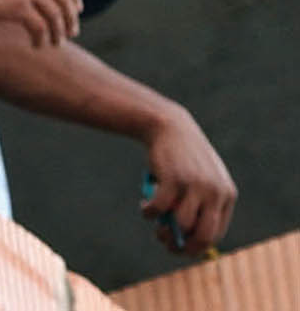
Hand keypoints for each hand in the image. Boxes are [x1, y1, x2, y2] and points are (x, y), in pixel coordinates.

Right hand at [144, 111, 235, 254]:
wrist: (168, 125)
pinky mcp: (174, 179)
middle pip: (204, 235)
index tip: (180, 248)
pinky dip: (149, 212)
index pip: (216, 233)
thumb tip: (186, 239)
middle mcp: (215, 192)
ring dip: (163, 229)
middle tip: (166, 245)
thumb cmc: (181, 157)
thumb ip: (197, 207)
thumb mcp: (197, 181)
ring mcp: (196, 185)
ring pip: (181, 224)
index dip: (196, 246)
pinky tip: (145, 206)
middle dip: (184, 247)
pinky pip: (160, 208)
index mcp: (226, 194)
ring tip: (153, 221)